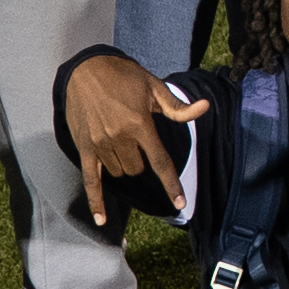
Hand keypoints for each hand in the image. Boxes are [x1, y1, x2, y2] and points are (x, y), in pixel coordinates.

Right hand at [61, 54, 205, 226]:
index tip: (181, 204)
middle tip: (138, 138)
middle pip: (138, 169)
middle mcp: (120, 138)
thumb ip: (177, 107)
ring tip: (120, 139)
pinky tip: (102, 219)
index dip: (172, 185)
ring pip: (120, 173)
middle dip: (142, 160)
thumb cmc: (123, 77)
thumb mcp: (154, 87)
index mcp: (140, 125)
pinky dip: (96, 201)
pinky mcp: (84, 148)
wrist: (85, 69)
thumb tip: (204, 107)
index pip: (161, 162)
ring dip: (125, 165)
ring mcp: (100, 145)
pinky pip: (90, 181)